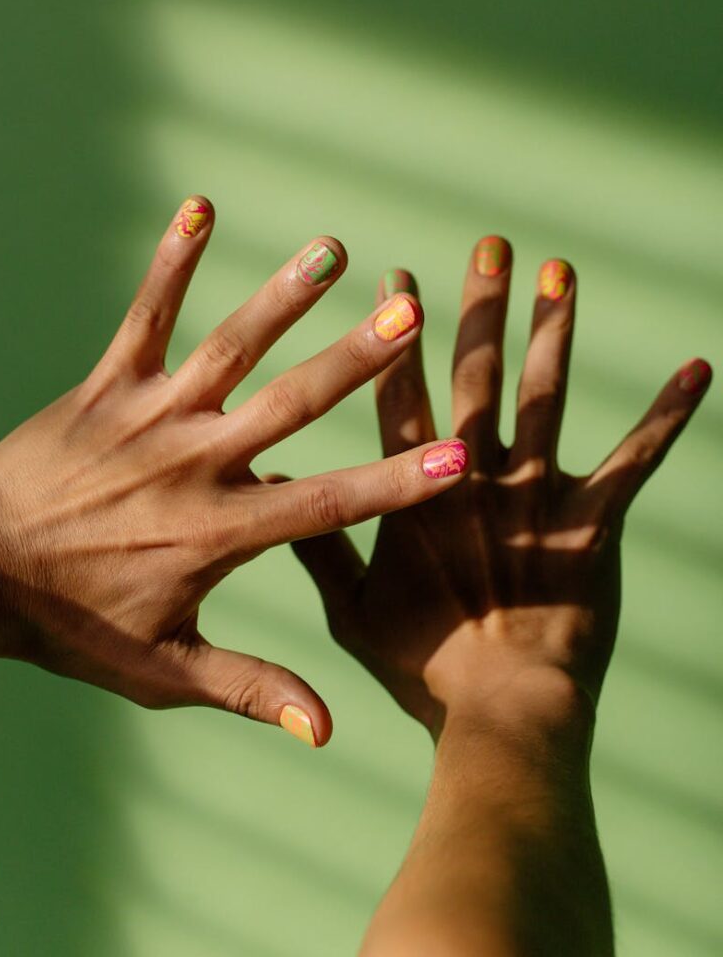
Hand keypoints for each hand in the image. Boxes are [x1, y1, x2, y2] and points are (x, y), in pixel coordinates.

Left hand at [0, 199, 469, 745]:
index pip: (328, 504)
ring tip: (332, 248)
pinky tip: (201, 207)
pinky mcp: (106, 385)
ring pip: (227, 347)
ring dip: (281, 296)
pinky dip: (172, 262)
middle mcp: (195, 463)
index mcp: (221, 531)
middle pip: (289, 405)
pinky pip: (144, 315)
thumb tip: (330, 729)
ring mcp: (150, 417)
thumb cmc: (72, 625)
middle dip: (355, 360)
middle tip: (410, 312)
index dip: (398, 483)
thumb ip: (252, 688)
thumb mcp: (164, 670)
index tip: (460, 458)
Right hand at [291, 242, 711, 737]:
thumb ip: (318, 545)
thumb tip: (275, 488)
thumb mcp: (352, 609)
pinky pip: (638, 458)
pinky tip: (697, 367)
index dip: (399, 334)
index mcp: (415, 491)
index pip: (401, 393)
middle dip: (481, 306)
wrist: (503, 712)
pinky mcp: (596, 523)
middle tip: (491, 243)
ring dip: (554, 329)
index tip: (397, 276)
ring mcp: (538, 495)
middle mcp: (476, 477)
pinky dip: (668, 413)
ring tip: (562, 271)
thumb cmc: (424, 666)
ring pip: (546, 394)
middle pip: (477, 373)